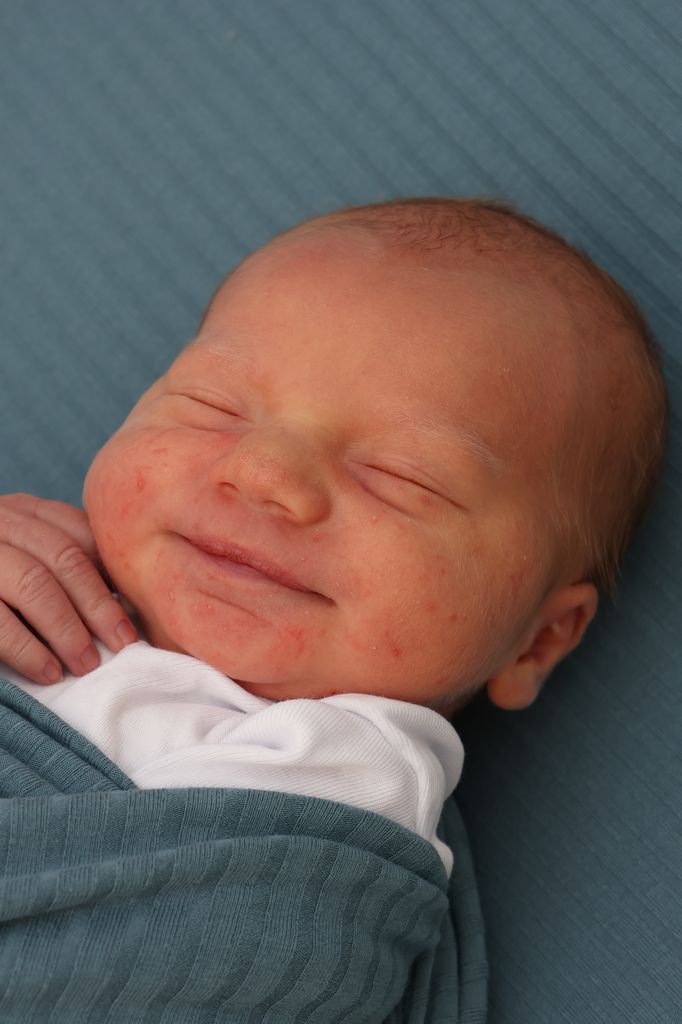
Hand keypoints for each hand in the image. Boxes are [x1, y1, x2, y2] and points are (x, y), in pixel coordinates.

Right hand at [0, 493, 137, 683]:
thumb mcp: (22, 552)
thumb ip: (63, 563)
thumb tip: (124, 604)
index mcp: (22, 510)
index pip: (80, 532)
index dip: (113, 572)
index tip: (136, 608)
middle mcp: (0, 521)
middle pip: (64, 558)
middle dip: (99, 605)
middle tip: (124, 644)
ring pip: (34, 583)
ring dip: (67, 629)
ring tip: (87, 664)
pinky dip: (26, 647)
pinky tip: (47, 671)